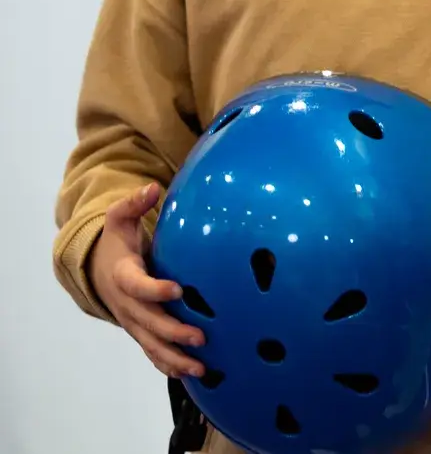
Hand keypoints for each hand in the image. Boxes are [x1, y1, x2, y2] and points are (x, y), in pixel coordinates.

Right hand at [93, 183, 204, 378]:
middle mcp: (127, 305)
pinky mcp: (140, 331)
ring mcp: (133, 322)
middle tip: (201, 335)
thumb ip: (132, 205)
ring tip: (201, 368)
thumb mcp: (118, 221)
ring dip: (175, 358)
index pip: (138, 286)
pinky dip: (169, 365)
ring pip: (151, 345)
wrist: (96, 271)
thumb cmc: (116, 244)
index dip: (155, 289)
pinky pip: (152, 352)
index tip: (177, 289)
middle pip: (149, 322)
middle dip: (174, 331)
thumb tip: (151, 189)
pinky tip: (192, 374)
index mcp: (124, 276)